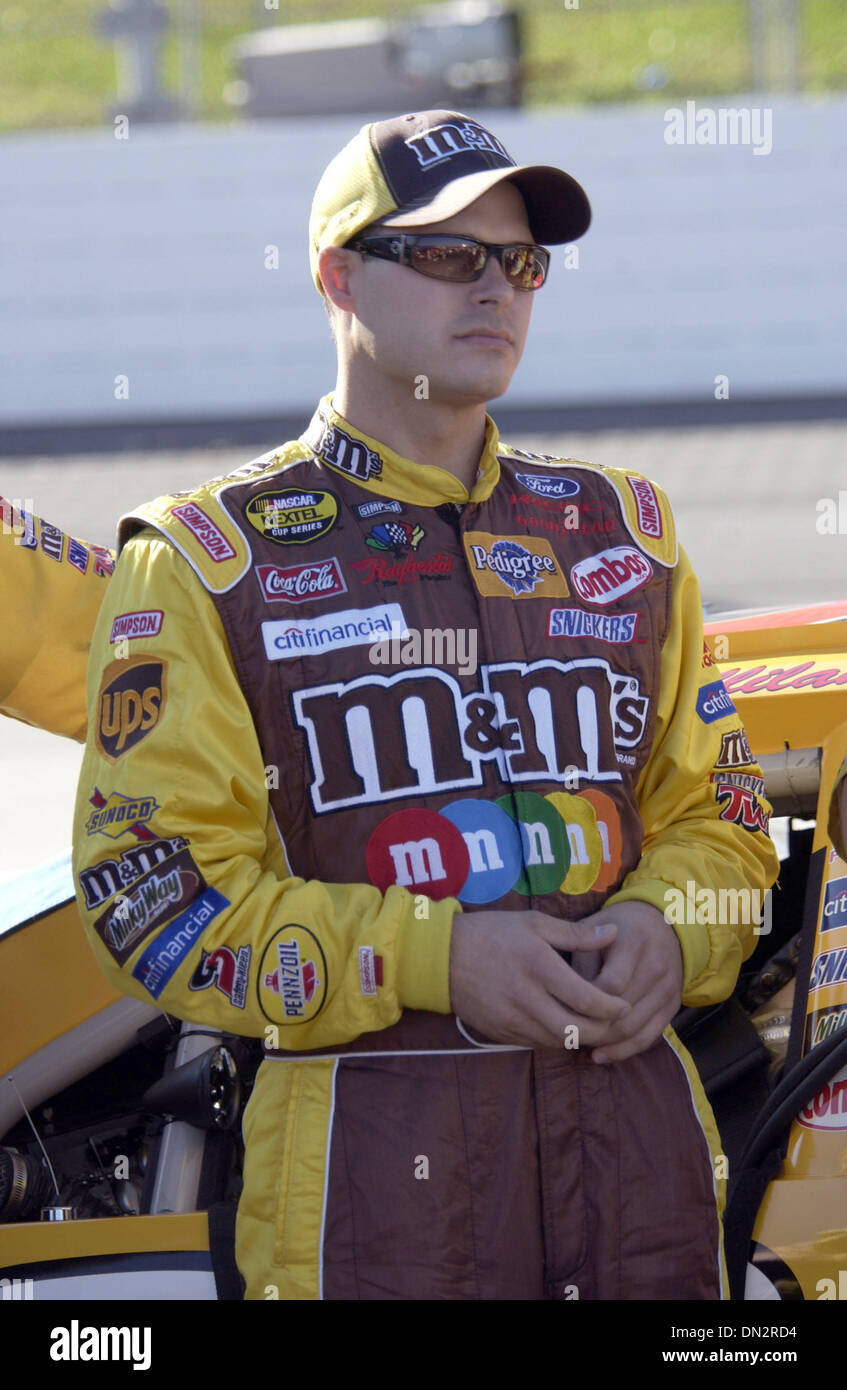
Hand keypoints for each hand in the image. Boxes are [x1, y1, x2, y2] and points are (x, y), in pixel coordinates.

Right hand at [449, 909, 631, 1050]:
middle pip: (577, 1030)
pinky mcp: (500, 1033)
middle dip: (603, 1030)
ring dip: (581, 1038)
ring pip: (559, 1042)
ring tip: (594, 1025)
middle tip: (615, 1021)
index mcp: (539, 966)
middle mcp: (527, 998)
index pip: (588, 1000)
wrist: (440, 957)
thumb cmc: (490, 933)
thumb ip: (576, 934)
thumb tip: (613, 933)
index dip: (613, 1008)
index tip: (624, 1005)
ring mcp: (512, 1019)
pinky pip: (538, 1044)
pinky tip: (563, 1026)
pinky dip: (556, 1040)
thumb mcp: (533, 923)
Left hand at [571, 900, 683, 1063]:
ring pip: (634, 1029)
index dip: (585, 1000)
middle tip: (563, 1032)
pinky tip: (599, 1055)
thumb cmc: (617, 928)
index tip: (561, 1006)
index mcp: (635, 942)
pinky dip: (623, 1051)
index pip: (611, 984)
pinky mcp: (672, 1006)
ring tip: (576, 1043)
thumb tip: (565, 1000)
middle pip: (623, 1011)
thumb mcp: (593, 929)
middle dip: (591, 1026)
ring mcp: (669, 988)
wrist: (662, 924)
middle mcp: (657, 966)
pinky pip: (649, 1037)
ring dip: (604, 1041)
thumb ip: (580, 959)